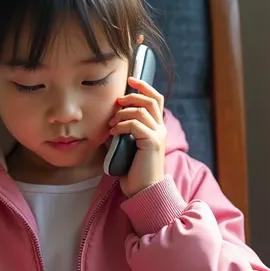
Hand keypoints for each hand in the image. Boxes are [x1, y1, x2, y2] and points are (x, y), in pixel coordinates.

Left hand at [108, 78, 166, 196]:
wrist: (144, 190)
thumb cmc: (134, 172)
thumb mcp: (127, 147)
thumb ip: (123, 132)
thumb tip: (109, 121)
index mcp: (157, 128)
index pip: (156, 99)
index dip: (144, 87)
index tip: (130, 80)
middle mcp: (160, 129)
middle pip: (151, 99)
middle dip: (132, 95)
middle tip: (117, 101)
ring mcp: (158, 135)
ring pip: (142, 110)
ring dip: (123, 113)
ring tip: (112, 123)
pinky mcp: (152, 143)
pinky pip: (135, 125)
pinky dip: (122, 126)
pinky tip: (113, 133)